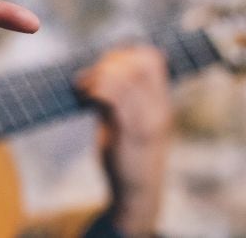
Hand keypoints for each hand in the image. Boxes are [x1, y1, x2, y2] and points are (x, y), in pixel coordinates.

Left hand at [75, 47, 170, 235]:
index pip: (153, 59)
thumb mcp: (131, 119)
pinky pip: (113, 99)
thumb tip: (101, 70)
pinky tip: (84, 99)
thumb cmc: (129, 154)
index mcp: (161, 101)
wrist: (137, 192)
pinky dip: (95, 91)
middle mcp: (157, 107)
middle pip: (138, 64)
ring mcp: (145, 119)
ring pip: (125, 78)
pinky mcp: (128, 133)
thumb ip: (122, 96)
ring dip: (98, 76)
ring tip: (84, 88)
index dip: (125, 53)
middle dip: (109, 62)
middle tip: (89, 77)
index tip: (104, 65)